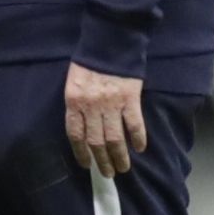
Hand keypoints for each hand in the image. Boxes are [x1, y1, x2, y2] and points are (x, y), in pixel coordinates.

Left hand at [65, 62, 146, 176]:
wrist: (109, 41)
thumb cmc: (89, 62)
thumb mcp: (74, 82)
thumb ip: (77, 105)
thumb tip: (83, 129)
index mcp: (74, 102)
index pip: (76, 135)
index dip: (81, 153)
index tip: (87, 165)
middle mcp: (91, 106)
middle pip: (96, 141)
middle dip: (102, 160)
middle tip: (108, 173)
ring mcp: (112, 104)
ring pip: (115, 138)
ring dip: (119, 156)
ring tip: (123, 167)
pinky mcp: (130, 99)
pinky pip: (134, 124)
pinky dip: (138, 138)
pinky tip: (139, 148)